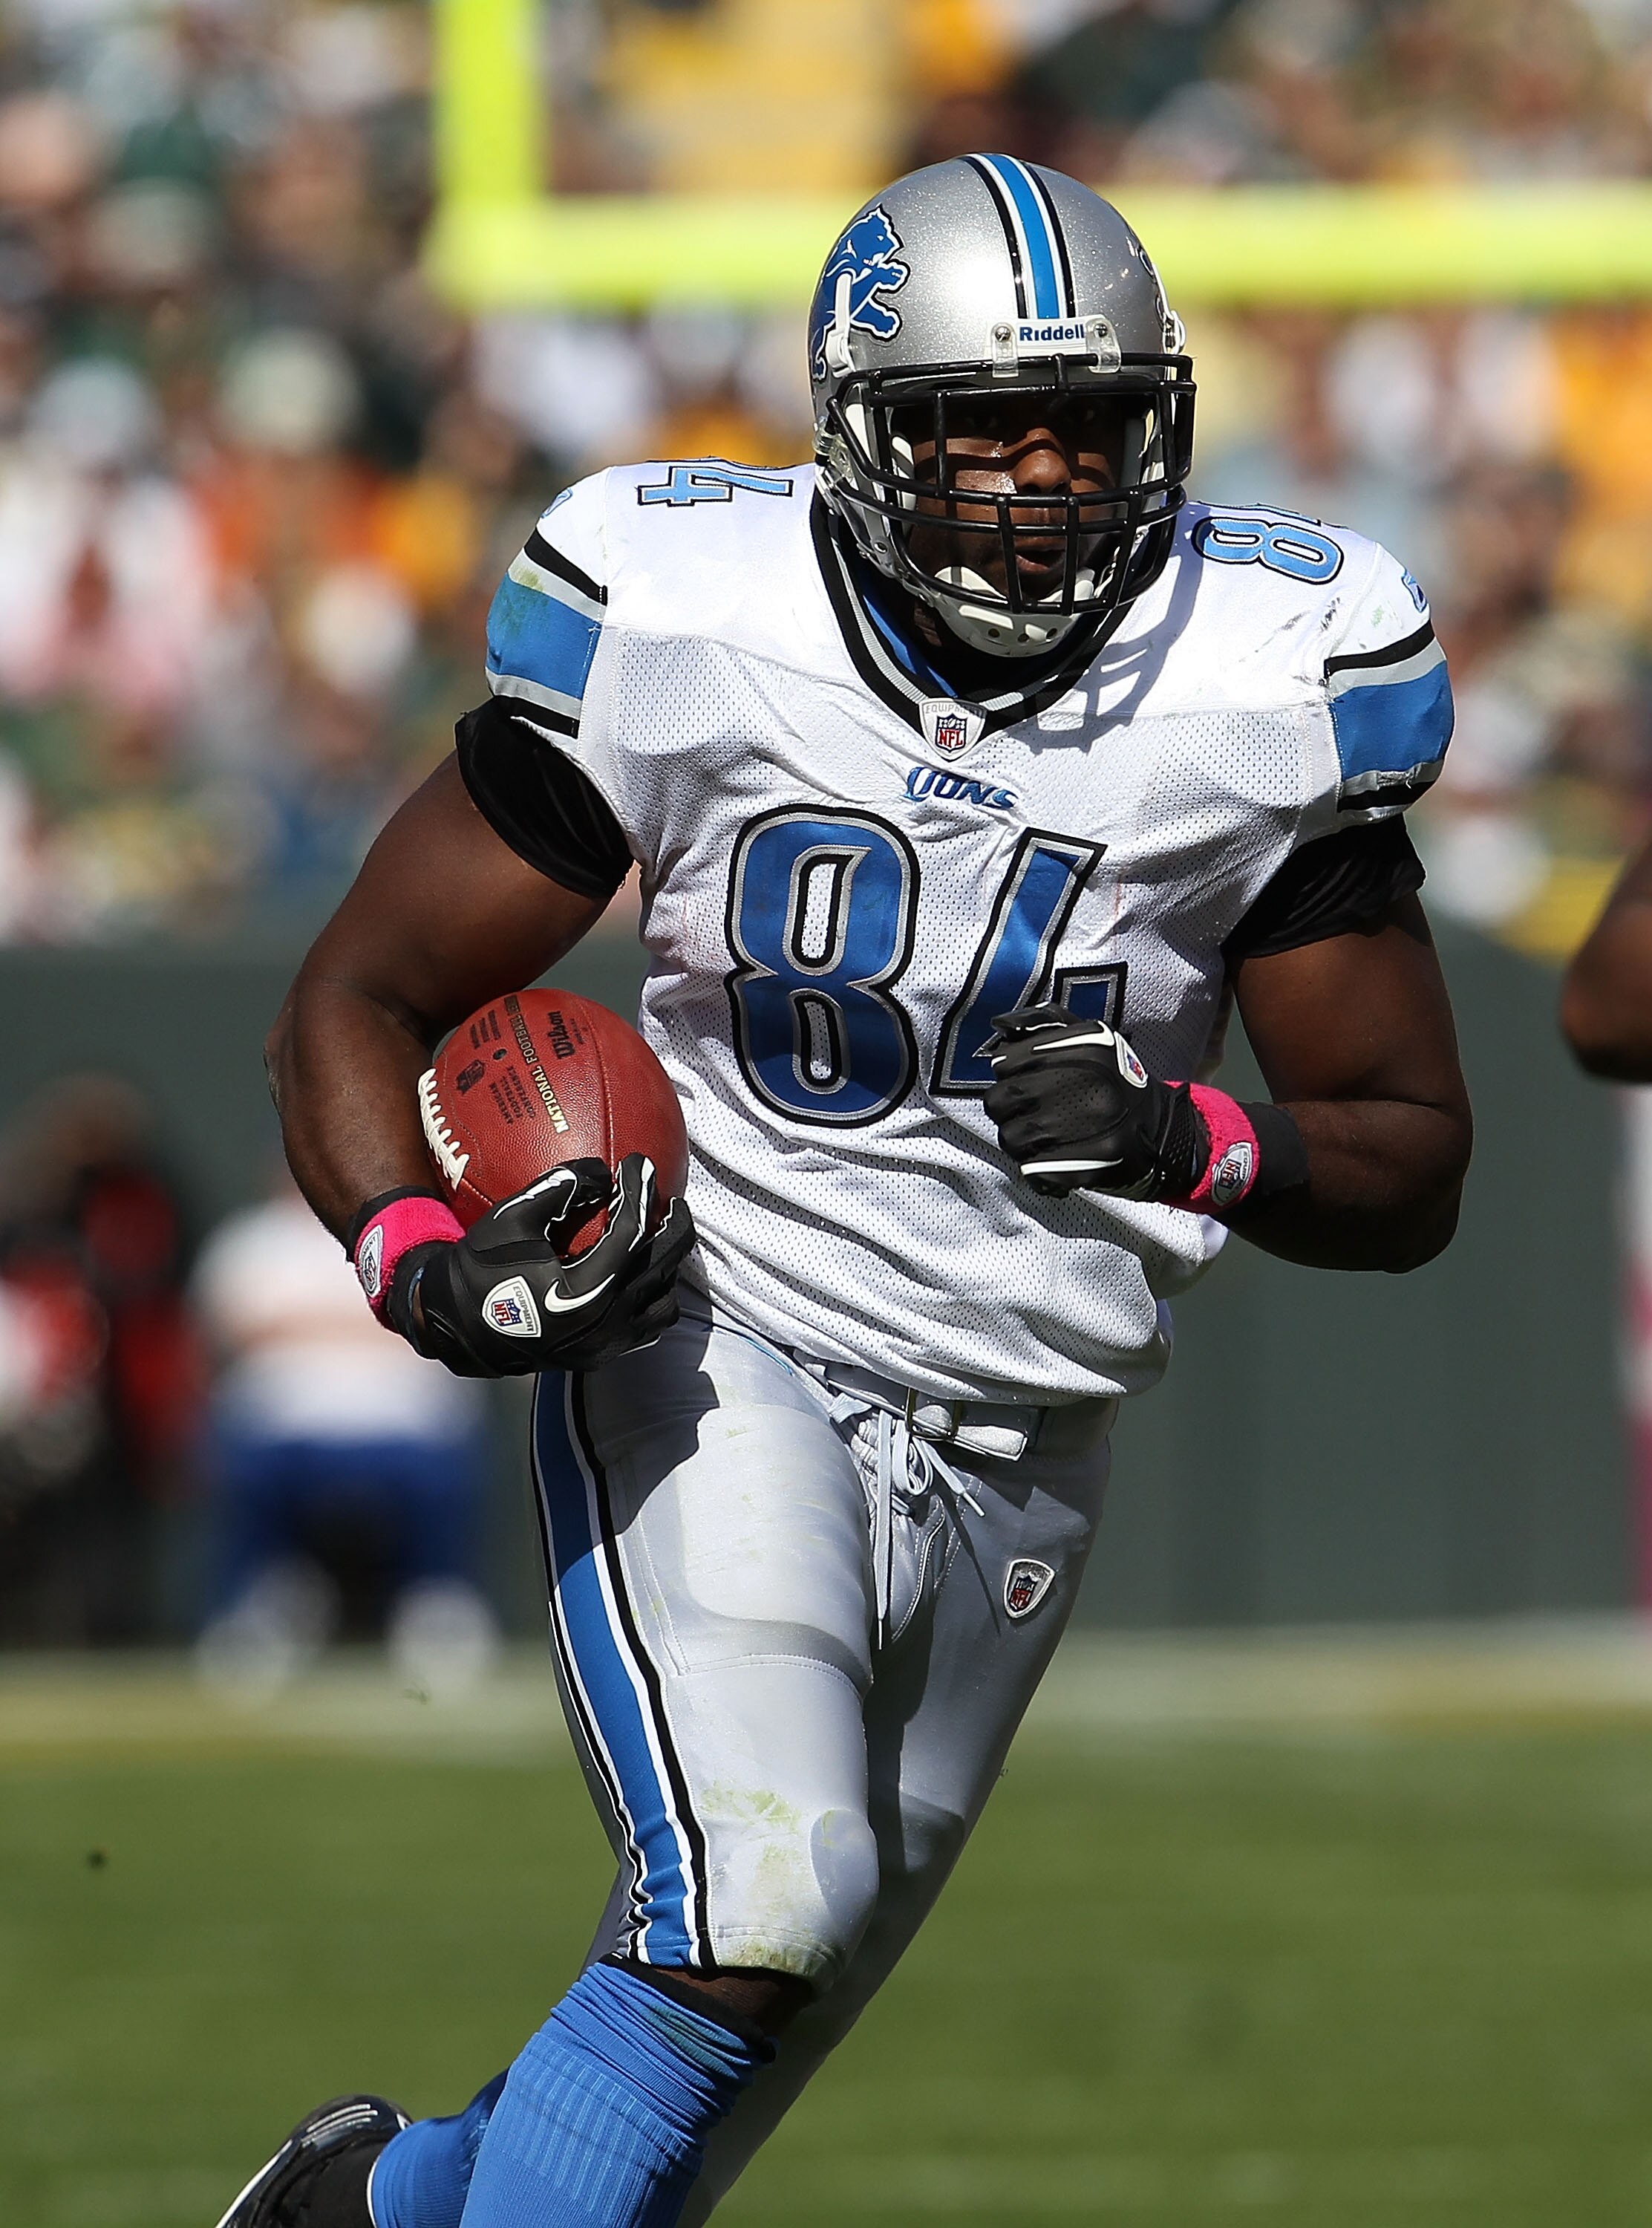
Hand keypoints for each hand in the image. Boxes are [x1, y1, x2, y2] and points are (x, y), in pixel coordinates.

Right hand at [388, 1155, 694, 1376]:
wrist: (458, 1328)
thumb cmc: (481, 1269)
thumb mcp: (511, 1219)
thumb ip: (557, 1188)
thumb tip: (601, 1170)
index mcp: (583, 1294)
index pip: (630, 1234)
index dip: (639, 1193)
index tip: (642, 1164)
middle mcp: (604, 1325)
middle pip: (662, 1267)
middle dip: (673, 1226)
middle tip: (670, 1199)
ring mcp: (608, 1345)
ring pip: (664, 1301)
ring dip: (668, 1265)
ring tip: (661, 1236)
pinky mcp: (603, 1355)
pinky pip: (650, 1325)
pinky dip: (656, 1295)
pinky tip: (644, 1271)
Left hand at [984, 1004, 1206, 1200]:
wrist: (1163, 1130)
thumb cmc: (1117, 1082)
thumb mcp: (1092, 1038)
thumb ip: (1046, 1024)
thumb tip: (1001, 1025)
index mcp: (1087, 1046)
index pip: (1005, 1062)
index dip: (1007, 1074)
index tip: (1021, 1080)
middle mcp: (1089, 1081)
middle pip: (1001, 1100)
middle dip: (1005, 1109)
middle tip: (1023, 1111)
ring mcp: (1092, 1124)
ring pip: (1012, 1137)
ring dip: (1018, 1140)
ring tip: (1038, 1136)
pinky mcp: (1094, 1161)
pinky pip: (1033, 1167)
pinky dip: (1035, 1165)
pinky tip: (1051, 1156)